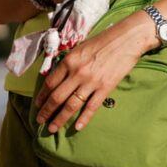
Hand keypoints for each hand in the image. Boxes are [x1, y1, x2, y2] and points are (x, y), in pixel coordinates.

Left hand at [35, 14, 152, 132]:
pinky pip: (92, 106)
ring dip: (59, 119)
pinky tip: (77, 127)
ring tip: (52, 128)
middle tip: (40, 121)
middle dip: (46, 111)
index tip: (38, 104)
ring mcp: (91, 82)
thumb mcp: (82, 47)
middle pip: (56, 97)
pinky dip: (84, 118)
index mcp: (69, 61)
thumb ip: (70, 62)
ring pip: (71, 105)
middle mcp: (77, 73)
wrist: (128, 38)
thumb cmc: (105, 39)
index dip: (42, 96)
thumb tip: (60, 76)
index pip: (50, 83)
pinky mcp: (105, 87)